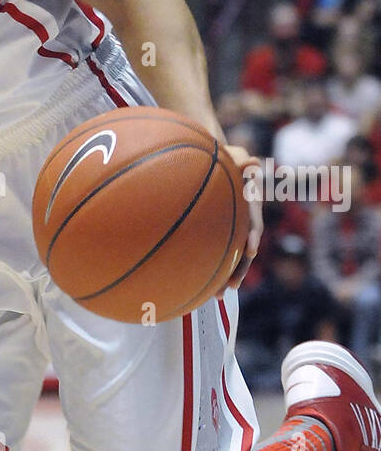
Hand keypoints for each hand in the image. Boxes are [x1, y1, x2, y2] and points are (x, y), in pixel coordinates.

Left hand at [220, 145, 262, 292]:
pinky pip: (214, 252)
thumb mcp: (233, 154)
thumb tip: (252, 163)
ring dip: (224, 275)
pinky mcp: (218, 233)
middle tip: (230, 287)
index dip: (252, 236)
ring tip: (215, 296)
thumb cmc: (222, 155)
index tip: (250, 249)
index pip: (253, 221)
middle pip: (243, 249)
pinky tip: (195, 284)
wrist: (212, 162)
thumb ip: (240, 160)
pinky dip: (208, 267)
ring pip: (230, 256)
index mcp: (250, 203)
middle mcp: (244, 220)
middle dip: (238, 269)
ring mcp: (232, 228)